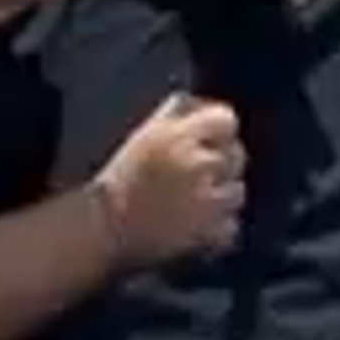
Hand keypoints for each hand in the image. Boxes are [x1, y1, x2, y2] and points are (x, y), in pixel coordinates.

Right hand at [96, 91, 248, 267]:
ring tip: (199, 205)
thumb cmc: (118, 182)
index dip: (221, 132)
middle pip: (237, 156)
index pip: (227, 119)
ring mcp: (204, 202)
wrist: (102, 232)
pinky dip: (219, 231)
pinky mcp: (205, 235)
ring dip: (222, 199)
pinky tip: (199, 229)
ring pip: (238, 193)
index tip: (213, 142)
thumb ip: (176, 113)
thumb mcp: (144, 134)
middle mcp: (197, 165)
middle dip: (222, 166)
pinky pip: (231, 227)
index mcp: (179, 136)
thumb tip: (199, 104)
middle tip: (202, 178)